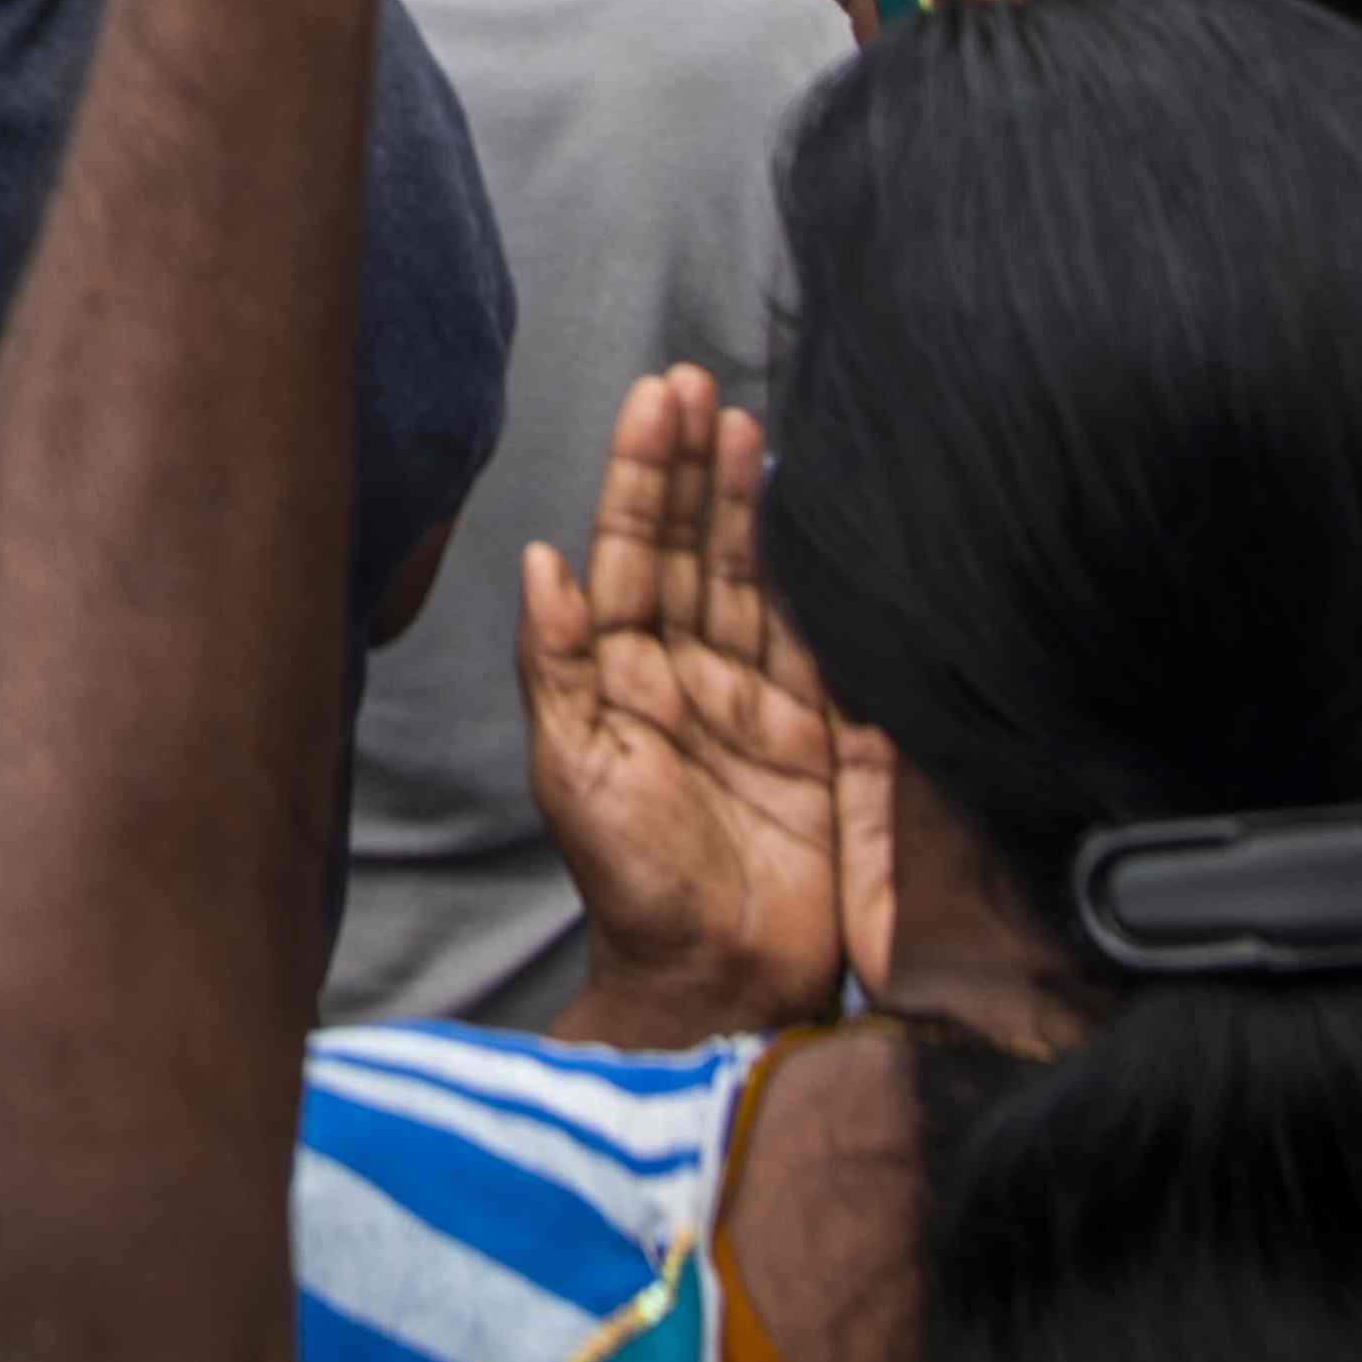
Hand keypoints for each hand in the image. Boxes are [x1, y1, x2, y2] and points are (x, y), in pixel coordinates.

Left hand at [513, 368, 861, 1041]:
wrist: (719, 981)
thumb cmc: (630, 884)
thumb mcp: (575, 774)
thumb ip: (559, 666)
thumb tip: (540, 560)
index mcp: (621, 675)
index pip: (630, 551)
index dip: (642, 475)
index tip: (654, 397)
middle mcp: (688, 673)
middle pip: (693, 546)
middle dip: (693, 464)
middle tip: (697, 381)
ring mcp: (757, 699)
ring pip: (753, 576)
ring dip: (750, 502)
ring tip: (748, 421)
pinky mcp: (821, 733)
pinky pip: (819, 636)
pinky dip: (819, 575)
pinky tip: (817, 516)